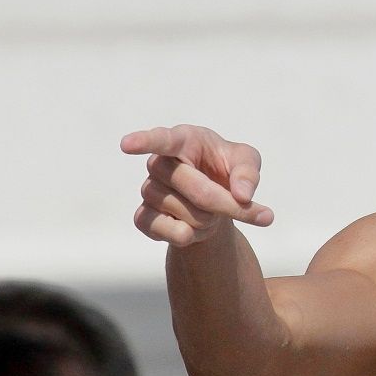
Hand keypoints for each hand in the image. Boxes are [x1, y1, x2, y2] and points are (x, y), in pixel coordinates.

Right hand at [121, 125, 273, 246]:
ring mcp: (148, 191)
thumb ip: (248, 172)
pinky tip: (192, 226)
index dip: (144, 142)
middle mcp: (159, 164)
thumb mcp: (246, 161)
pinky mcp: (144, 218)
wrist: (212, 198)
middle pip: (199, 190)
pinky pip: (175, 234)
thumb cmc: (226, 168)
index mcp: (183, 140)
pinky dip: (194, 235)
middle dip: (229, 204)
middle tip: (248, 206)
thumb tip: (242, 195)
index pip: (162, 140)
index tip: (127, 144)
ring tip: (209, 208)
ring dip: (212, 219)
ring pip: (191, 216)